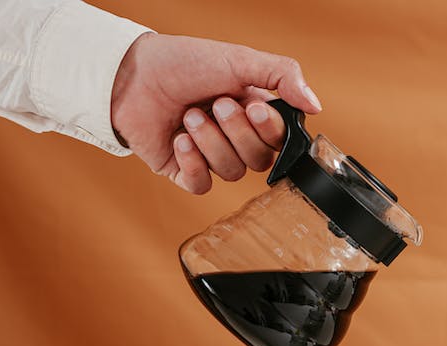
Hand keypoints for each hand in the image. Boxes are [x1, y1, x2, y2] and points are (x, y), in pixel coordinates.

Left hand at [110, 33, 321, 193]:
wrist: (131, 74)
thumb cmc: (184, 62)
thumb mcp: (239, 59)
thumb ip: (283, 75)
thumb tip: (316, 105)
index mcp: (255, 114)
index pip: (281, 140)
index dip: (269, 130)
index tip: (254, 107)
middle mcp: (237, 138)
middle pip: (259, 159)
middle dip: (235, 132)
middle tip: (215, 104)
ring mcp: (211, 157)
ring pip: (232, 172)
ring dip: (209, 142)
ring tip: (189, 116)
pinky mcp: (185, 172)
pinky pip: (202, 186)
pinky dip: (192, 163)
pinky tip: (178, 140)